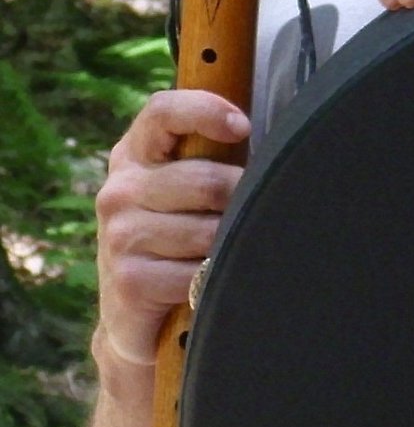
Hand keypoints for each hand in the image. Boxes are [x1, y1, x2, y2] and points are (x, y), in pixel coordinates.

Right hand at [94, 90, 249, 366]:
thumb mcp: (190, 189)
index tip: (243, 128)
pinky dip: (217, 281)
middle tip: (250, 218)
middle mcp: (120, 189)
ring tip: (227, 254)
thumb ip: (216, 157)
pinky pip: (199, 273)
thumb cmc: (180, 237)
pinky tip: (210, 284)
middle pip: (207, 181)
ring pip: (209, 231)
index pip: (164, 112)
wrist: (137, 314)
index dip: (206, 111)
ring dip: (232, 246)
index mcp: (136, 154)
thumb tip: (281, 144)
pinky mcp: (129, 279)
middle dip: (242, 202)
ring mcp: (119, 234)